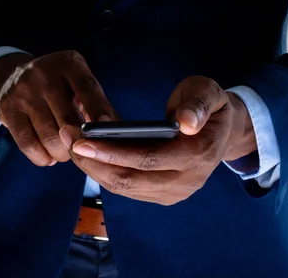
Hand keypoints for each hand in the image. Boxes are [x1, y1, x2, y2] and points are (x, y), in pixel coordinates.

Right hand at [0, 50, 115, 166]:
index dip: (99, 110)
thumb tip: (119, 134)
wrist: (13, 75)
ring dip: (63, 154)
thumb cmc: (59, 85)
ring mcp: (23, 91)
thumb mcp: (78, 83)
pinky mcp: (7, 109)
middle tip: (86, 151)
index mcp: (68, 63)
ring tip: (66, 154)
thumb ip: (98, 104)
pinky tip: (48, 157)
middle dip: (81, 143)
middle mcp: (44, 74)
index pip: (87, 88)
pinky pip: (28, 144)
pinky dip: (42, 157)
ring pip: (50, 136)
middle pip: (68, 119)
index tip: (108, 130)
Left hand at [68, 76, 256, 205]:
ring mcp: (176, 192)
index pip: (147, 159)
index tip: (81, 140)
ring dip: (94, 169)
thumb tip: (187, 123)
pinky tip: (88, 155)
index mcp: (198, 154)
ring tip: (70, 146)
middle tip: (66, 140)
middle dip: (93, 162)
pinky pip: (128, 189)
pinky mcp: (164, 195)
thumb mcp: (208, 92)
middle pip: (130, 179)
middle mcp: (187, 181)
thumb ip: (198, 103)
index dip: (111, 152)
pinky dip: (105, 174)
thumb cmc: (208, 105)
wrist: (222, 131)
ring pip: (125, 188)